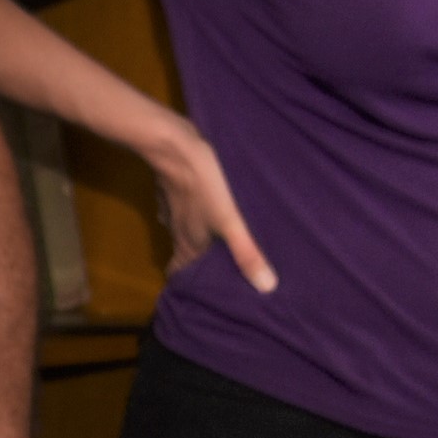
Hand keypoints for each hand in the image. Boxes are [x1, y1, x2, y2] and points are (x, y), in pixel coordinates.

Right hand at [127, 109, 276, 296]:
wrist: (175, 145)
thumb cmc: (205, 186)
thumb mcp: (231, 220)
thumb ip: (247, 252)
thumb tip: (266, 288)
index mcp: (189, 243)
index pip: (178, 273)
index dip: (187, 284)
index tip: (199, 291)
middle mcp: (177, 230)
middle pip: (183, 253)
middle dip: (198, 261)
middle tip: (219, 265)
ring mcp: (171, 209)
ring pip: (182, 230)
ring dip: (196, 236)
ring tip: (217, 237)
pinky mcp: (172, 190)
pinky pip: (181, 209)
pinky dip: (192, 213)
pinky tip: (206, 206)